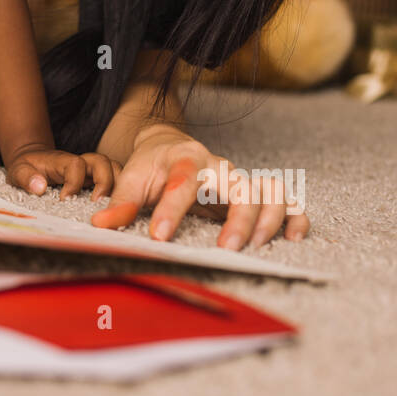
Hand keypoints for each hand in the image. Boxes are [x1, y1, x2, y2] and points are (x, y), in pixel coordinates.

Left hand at [5, 146, 120, 200]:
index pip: (76, 165)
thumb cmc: (26, 167)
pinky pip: (114, 182)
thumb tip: (39, 187)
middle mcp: (81, 164)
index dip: (73, 182)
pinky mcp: (95, 182)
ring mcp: (90, 172)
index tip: (64, 199)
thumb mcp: (18, 170)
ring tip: (113, 208)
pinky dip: (119, 193)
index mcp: (62, 161)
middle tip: (97, 205)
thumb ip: (26, 177)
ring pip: (114, 170)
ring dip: (118, 186)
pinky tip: (116, 211)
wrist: (33, 161)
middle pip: (103, 162)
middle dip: (105, 182)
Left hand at [89, 124, 308, 249]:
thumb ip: (121, 202)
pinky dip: (295, 218)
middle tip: (225, 249)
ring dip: (269, 220)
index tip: (159, 236)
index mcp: (187, 159)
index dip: (172, 210)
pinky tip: (293, 239)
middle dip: (237, 218)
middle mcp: (220, 168)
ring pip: (271, 191)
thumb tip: (101, 225)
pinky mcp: (256, 193)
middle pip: (242, 186)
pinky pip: (288, 199)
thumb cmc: (153, 166)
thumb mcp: (132, 177)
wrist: (169, 146)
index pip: (183, 183)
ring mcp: (242, 179)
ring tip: (256, 248)